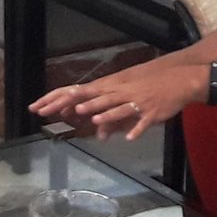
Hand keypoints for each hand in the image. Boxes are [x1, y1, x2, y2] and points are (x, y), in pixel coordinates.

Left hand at [30, 63, 206, 140]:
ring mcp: (135, 100)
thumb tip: (98, 135)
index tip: (36, 106)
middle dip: (67, 105)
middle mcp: (118, 92)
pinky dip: (136, 128)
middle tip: (46, 113)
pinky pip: (143, 121)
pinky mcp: (152, 111)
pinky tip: (130, 137)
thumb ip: (111, 120)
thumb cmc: (150, 87)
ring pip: (116, 106)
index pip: (77, 92)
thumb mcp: (127, 101)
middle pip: (89, 98)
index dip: (55, 99)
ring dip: (104, 113)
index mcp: (110, 87)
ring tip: (89, 118)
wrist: (180, 78)